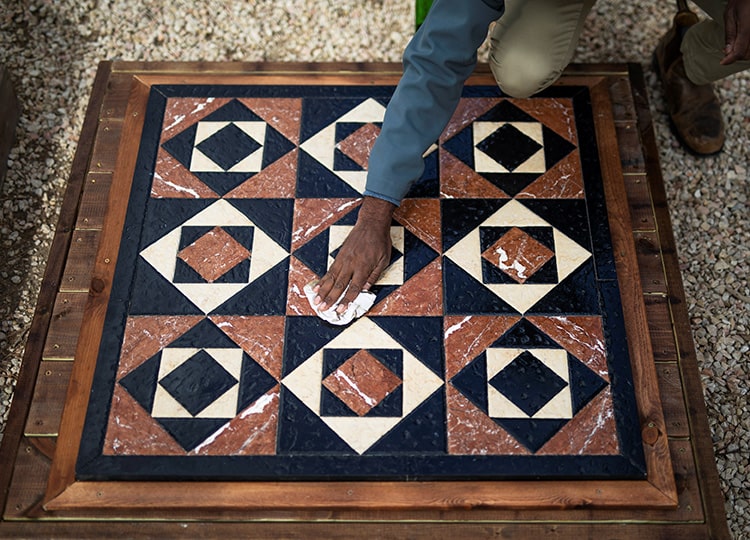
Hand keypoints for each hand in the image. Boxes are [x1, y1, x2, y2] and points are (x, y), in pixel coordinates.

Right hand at [313, 196, 395, 313]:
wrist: (371, 224)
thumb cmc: (379, 241)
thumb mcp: (384, 260)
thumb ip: (374, 275)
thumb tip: (366, 289)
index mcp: (363, 267)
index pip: (353, 288)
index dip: (346, 300)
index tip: (341, 309)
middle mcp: (351, 264)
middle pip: (339, 285)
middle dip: (330, 299)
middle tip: (323, 309)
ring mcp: (343, 260)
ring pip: (331, 279)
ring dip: (323, 292)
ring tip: (316, 301)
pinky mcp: (339, 256)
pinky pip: (329, 270)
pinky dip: (322, 280)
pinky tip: (317, 287)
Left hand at [721, 0, 749, 63]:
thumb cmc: (740, 1)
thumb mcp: (730, 16)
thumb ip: (730, 34)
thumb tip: (727, 52)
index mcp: (747, 28)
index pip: (740, 52)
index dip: (730, 59)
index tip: (723, 61)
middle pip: (747, 54)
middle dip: (736, 55)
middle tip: (728, 52)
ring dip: (744, 52)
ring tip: (735, 47)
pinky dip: (749, 48)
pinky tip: (743, 43)